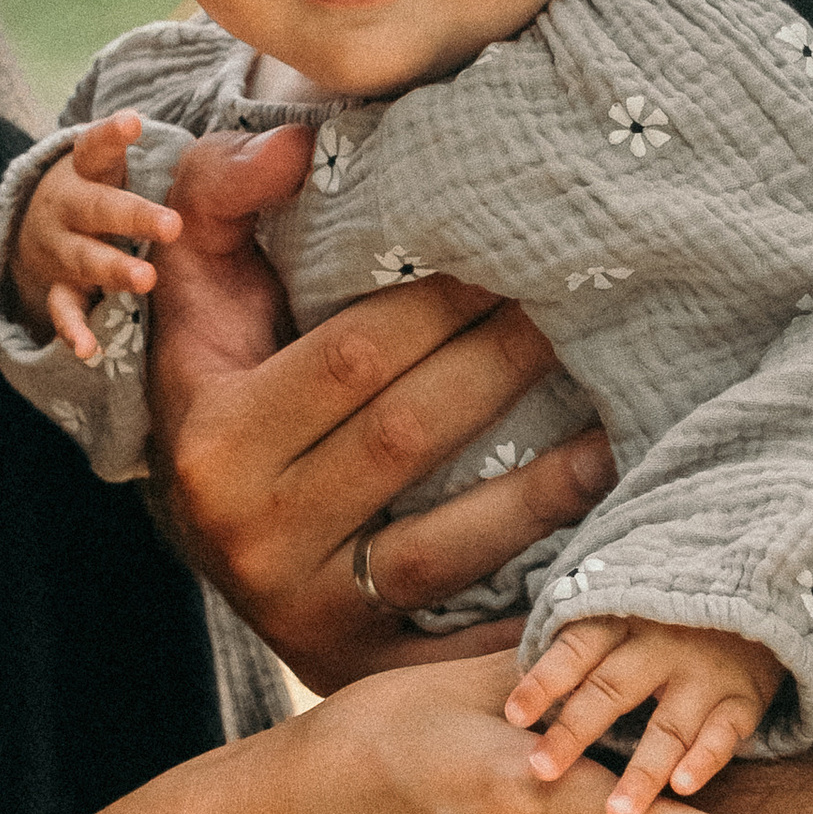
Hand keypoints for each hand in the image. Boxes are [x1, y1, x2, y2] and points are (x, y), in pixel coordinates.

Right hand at [10, 113, 182, 360]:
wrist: (43, 231)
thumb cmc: (112, 195)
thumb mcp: (138, 169)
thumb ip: (206, 164)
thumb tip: (291, 147)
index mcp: (91, 169)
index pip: (98, 146)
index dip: (113, 135)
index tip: (134, 124)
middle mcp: (71, 205)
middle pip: (98, 206)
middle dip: (133, 215)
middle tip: (174, 226)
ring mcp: (61, 248)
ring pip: (84, 256)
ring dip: (114, 268)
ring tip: (147, 280)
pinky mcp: (58, 289)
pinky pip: (64, 310)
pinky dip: (73, 328)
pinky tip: (88, 350)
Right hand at [147, 124, 614, 691]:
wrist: (200, 527)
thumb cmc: (220, 381)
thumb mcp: (194, 287)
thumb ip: (220, 197)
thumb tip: (295, 142)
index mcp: (212, 436)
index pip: (348, 358)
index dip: (440, 305)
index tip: (518, 253)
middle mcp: (248, 533)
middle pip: (405, 441)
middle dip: (505, 370)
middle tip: (590, 314)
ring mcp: (301, 613)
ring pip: (443, 548)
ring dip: (543, 491)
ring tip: (618, 432)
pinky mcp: (353, 671)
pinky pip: (455, 644)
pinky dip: (531, 611)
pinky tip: (602, 564)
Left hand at [507, 620, 780, 813]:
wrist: (754, 591)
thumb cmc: (663, 620)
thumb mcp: (621, 616)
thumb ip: (577, 652)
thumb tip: (510, 705)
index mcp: (620, 623)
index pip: (574, 650)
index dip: (544, 681)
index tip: (513, 717)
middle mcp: (660, 645)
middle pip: (611, 689)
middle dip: (576, 732)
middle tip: (541, 772)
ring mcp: (704, 672)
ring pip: (668, 726)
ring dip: (642, 771)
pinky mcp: (744, 698)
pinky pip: (724, 733)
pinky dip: (705, 759)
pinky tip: (682, 789)